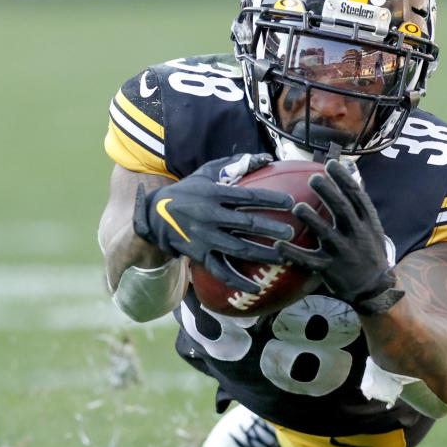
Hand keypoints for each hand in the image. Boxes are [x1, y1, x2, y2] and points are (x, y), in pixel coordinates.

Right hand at [133, 153, 294, 292]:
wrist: (155, 216)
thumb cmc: (189, 190)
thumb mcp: (206, 172)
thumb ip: (235, 163)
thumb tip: (266, 158)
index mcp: (213, 194)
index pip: (247, 196)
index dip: (270, 199)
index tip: (290, 202)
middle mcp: (210, 217)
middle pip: (246, 224)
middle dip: (270, 229)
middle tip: (291, 233)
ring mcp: (205, 238)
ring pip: (238, 249)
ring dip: (262, 255)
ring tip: (285, 257)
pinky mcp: (200, 256)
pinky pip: (222, 271)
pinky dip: (239, 282)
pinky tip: (257, 288)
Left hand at [275, 160, 403, 314]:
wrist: (374, 288)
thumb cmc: (368, 251)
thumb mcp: (372, 226)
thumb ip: (359, 201)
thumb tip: (352, 171)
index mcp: (367, 222)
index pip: (357, 196)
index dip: (344, 179)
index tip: (331, 163)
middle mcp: (357, 235)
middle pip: (343, 210)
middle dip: (329, 193)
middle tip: (314, 178)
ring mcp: (343, 253)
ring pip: (327, 234)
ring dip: (312, 220)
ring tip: (298, 207)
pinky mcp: (330, 269)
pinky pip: (309, 260)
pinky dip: (293, 253)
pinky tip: (278, 245)